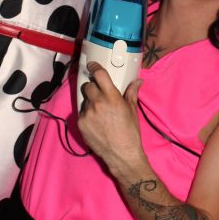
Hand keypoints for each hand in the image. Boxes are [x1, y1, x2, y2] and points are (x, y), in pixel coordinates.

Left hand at [77, 62, 146, 177]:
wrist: (122, 155)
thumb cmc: (130, 132)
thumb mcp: (132, 111)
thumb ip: (131, 93)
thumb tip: (138, 80)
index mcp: (111, 97)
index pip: (99, 75)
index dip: (94, 67)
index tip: (92, 65)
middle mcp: (97, 103)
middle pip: (88, 86)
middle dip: (93, 87)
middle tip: (99, 94)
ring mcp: (87, 114)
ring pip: (85, 100)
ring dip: (90, 102)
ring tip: (100, 112)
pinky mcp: (80, 124)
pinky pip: (81, 113)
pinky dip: (87, 114)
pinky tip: (96, 122)